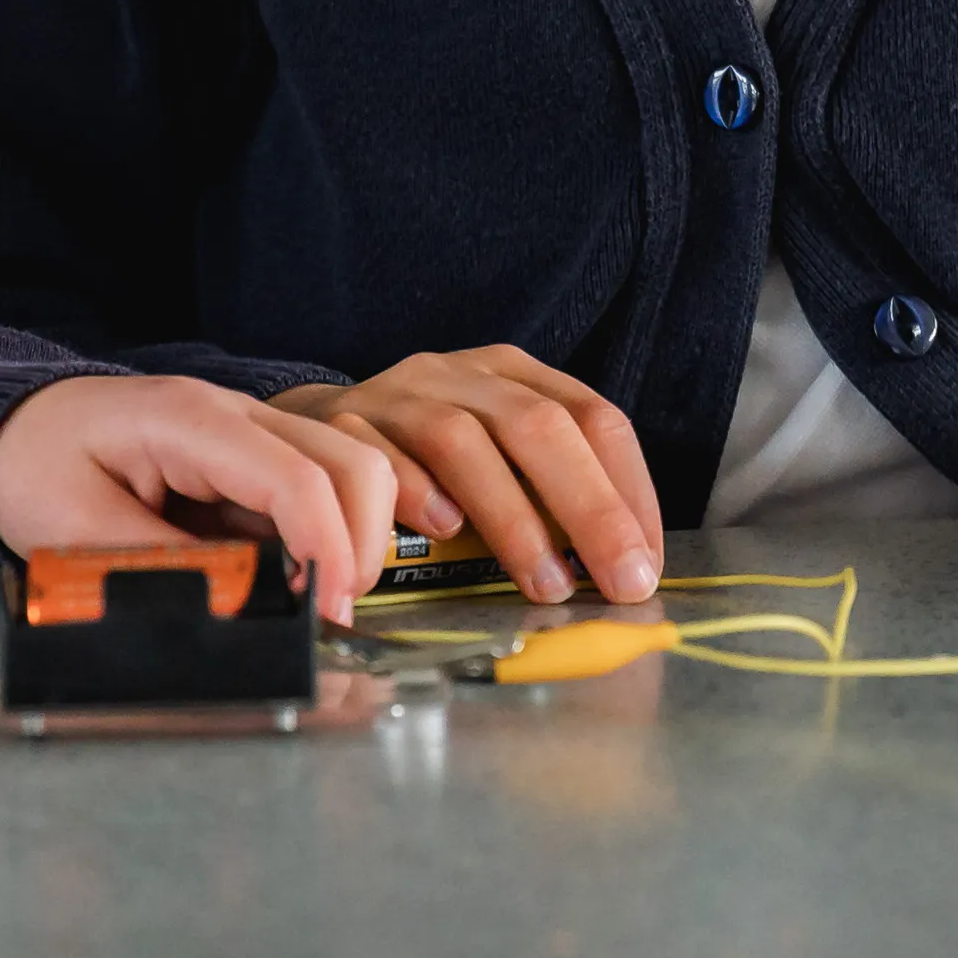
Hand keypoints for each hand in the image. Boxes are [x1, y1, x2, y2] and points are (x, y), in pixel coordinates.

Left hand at [0, 374, 402, 625]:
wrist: (10, 434)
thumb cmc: (34, 467)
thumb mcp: (78, 532)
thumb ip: (161, 571)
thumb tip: (237, 616)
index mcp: (190, 420)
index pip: (295, 478)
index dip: (327, 549)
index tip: (330, 613)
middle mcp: (236, 417)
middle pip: (349, 461)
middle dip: (361, 543)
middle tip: (333, 615)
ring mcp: (250, 436)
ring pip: (349, 472)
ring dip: (352, 540)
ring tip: (320, 603)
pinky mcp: (250, 465)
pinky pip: (314, 496)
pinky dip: (322, 543)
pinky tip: (295, 586)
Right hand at [272, 346, 662, 605]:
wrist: (310, 432)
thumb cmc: (423, 461)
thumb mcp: (495, 458)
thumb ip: (549, 494)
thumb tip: (625, 570)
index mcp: (513, 374)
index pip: (593, 417)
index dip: (629, 490)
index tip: (647, 561)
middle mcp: (461, 373)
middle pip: (538, 426)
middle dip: (590, 508)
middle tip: (621, 582)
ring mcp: (400, 394)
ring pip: (463, 441)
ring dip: (511, 518)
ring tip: (545, 583)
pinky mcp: (343, 424)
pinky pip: (382, 458)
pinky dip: (418, 495)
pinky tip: (446, 533)